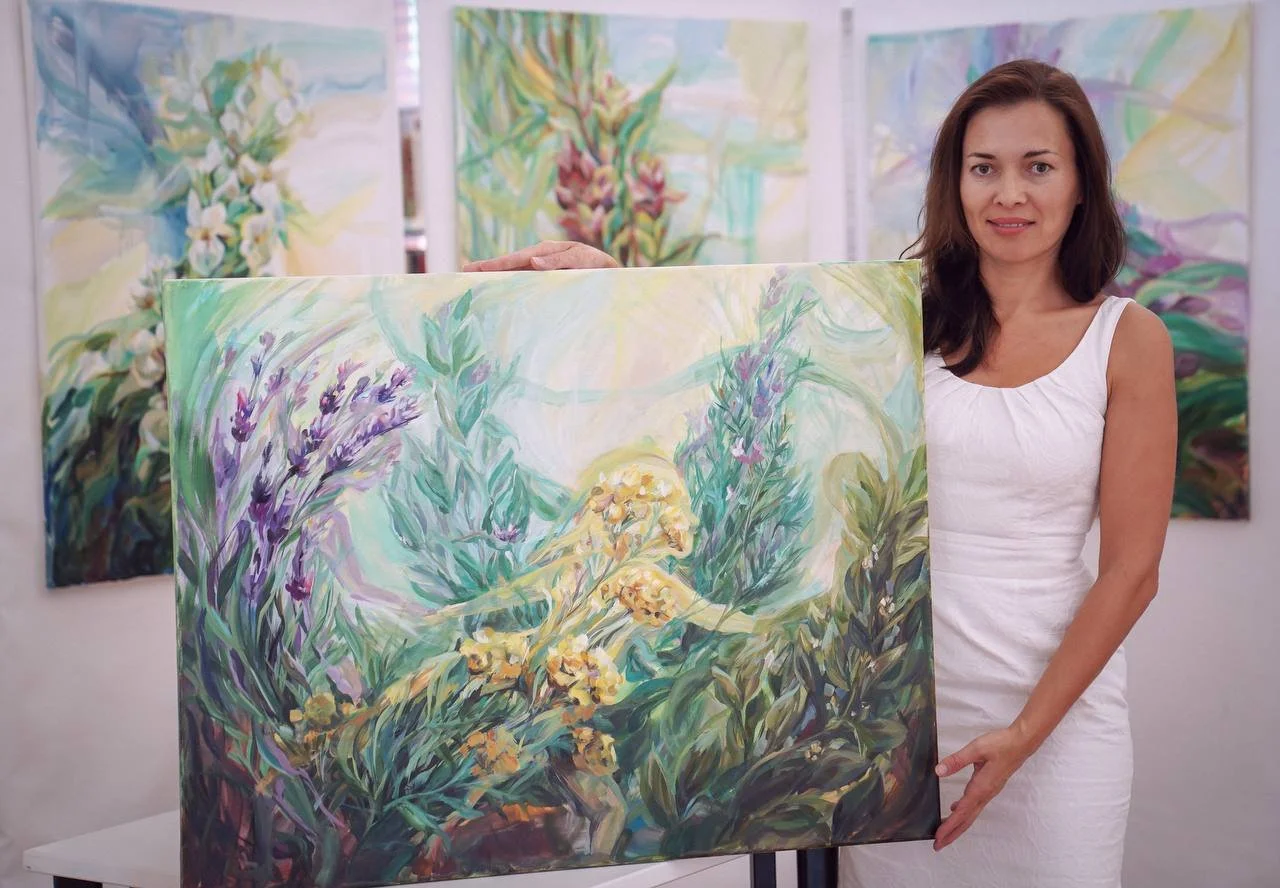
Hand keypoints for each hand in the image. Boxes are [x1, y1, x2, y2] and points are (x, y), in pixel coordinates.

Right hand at [461, 240, 618, 272]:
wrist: (619, 278)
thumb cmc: (604, 269)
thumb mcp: (587, 262)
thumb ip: (562, 262)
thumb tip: (533, 261)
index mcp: (548, 252)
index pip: (517, 258)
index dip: (496, 264)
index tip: (475, 268)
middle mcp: (542, 259)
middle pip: (511, 264)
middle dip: (488, 268)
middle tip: (464, 271)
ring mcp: (543, 270)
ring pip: (515, 273)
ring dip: (496, 277)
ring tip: (474, 280)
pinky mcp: (547, 281)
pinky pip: (526, 283)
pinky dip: (510, 286)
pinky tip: (498, 293)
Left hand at [932, 723, 1033, 850]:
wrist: (1021, 743)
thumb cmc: (1001, 745)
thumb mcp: (976, 749)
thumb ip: (957, 760)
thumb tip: (939, 771)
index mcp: (981, 788)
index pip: (962, 812)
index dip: (949, 826)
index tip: (938, 837)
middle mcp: (985, 794)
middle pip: (966, 820)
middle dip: (952, 833)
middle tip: (938, 845)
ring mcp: (989, 792)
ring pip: (971, 814)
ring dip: (957, 825)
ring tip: (944, 832)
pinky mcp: (990, 787)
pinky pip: (975, 804)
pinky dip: (964, 811)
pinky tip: (956, 808)